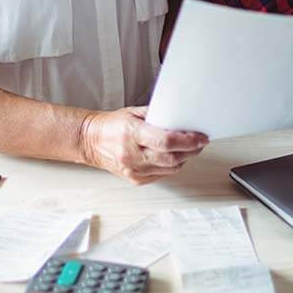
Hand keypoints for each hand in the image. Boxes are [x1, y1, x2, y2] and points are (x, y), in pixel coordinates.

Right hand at [79, 107, 207, 185]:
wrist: (92, 141)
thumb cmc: (112, 125)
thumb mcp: (135, 112)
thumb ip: (157, 115)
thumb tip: (181, 117)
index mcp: (131, 134)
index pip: (166, 141)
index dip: (188, 141)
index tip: (201, 137)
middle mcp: (132, 155)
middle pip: (171, 158)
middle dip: (191, 150)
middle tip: (200, 142)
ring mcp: (133, 170)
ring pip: (169, 169)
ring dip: (184, 159)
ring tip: (189, 149)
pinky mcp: (135, 179)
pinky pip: (161, 175)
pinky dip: (171, 166)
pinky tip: (172, 157)